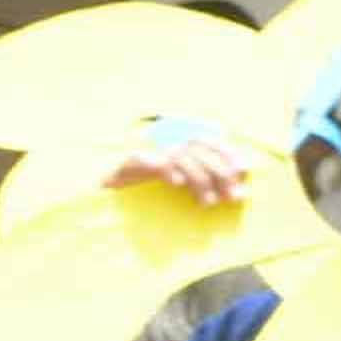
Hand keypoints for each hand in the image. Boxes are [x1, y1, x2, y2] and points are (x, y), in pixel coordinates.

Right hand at [103, 136, 252, 207]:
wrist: (97, 188)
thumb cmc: (142, 189)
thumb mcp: (178, 182)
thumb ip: (205, 181)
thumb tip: (239, 190)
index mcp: (176, 139)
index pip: (208, 139)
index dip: (228, 153)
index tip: (243, 171)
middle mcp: (162, 138)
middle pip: (198, 148)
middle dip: (220, 172)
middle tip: (231, 196)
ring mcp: (143, 147)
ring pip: (179, 155)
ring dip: (198, 179)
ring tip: (207, 201)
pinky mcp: (125, 158)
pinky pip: (148, 158)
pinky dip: (164, 168)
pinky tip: (175, 183)